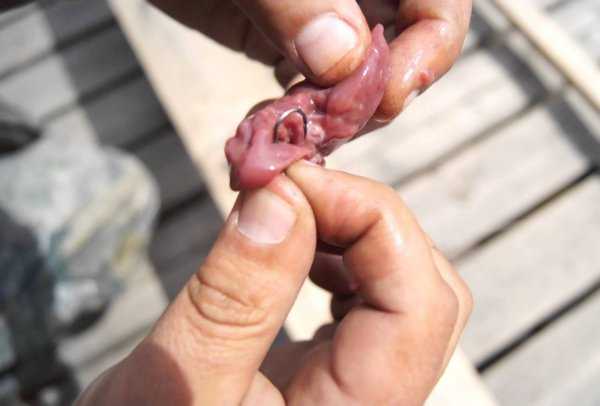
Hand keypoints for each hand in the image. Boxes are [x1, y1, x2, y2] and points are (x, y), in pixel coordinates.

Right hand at [77, 162, 471, 404]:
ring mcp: (358, 387)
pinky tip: (295, 245)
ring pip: (401, 289)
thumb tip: (284, 197)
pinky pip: (366, 300)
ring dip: (353, 233)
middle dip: (365, 221)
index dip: (372, 220)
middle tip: (290, 188)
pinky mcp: (332, 370)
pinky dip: (338, 255)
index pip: (420, 303)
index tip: (296, 179)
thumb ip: (236, 298)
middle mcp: (375, 403)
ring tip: (288, 209)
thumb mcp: (178, 382)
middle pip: (426, 292)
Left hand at [149, 0, 471, 120]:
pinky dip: (305, 114)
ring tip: (296, 134)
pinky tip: (278, 127)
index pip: (442, 2)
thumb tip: (344, 58)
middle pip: (409, 48)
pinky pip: (320, 85)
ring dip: (337, 115)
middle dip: (374, 96)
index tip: (383, 97)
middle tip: (326, 129)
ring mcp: (330, 12)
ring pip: (364, 76)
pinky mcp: (295, 38)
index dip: (430, 51)